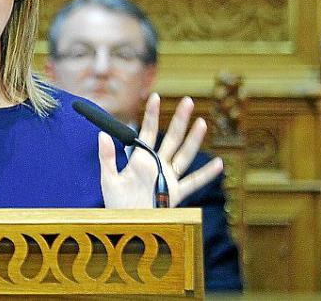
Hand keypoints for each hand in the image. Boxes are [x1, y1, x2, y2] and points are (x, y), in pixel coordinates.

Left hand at [99, 93, 223, 207]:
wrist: (126, 224)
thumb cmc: (116, 203)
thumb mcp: (108, 178)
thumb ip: (106, 157)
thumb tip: (102, 134)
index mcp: (141, 159)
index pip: (148, 131)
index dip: (152, 114)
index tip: (155, 96)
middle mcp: (157, 165)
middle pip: (171, 138)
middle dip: (180, 120)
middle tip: (188, 100)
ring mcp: (168, 178)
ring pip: (184, 155)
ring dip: (193, 139)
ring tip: (201, 122)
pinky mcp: (176, 194)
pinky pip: (193, 182)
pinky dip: (206, 174)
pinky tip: (219, 163)